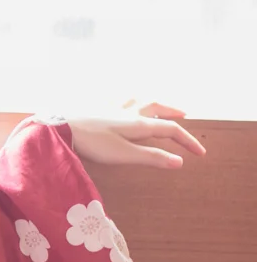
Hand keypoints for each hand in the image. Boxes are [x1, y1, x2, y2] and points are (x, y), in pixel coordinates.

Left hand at [66, 100, 206, 169]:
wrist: (60, 126)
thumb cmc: (91, 142)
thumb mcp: (124, 154)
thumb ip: (151, 158)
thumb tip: (179, 162)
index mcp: (138, 123)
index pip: (171, 130)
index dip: (188, 141)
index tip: (200, 153)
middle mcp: (129, 112)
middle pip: (158, 108)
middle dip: (173, 113)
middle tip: (185, 115)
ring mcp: (112, 108)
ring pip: (140, 100)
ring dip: (154, 102)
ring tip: (159, 104)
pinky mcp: (98, 108)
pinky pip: (119, 99)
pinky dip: (129, 99)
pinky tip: (122, 102)